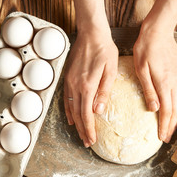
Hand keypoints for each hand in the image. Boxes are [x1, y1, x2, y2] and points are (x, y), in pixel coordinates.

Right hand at [64, 28, 117, 146]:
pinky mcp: (67, 77)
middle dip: (82, 130)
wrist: (91, 33)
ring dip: (75, 123)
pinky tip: (71, 117)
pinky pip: (66, 98)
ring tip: (80, 133)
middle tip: (87, 142)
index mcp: (88, 86)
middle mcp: (76, 86)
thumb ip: (104, 92)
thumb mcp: (111, 71)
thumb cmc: (104, 50)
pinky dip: (68, 110)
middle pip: (77, 115)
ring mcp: (69, 82)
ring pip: (70, 108)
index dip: (89, 129)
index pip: (86, 115)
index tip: (92, 140)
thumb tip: (98, 111)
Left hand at [133, 27, 176, 142]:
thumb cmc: (145, 49)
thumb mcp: (141, 70)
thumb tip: (154, 110)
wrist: (159, 31)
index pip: (167, 111)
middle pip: (176, 110)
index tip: (162, 137)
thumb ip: (148, 90)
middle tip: (166, 137)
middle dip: (171, 125)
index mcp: (164, 83)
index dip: (165, 126)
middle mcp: (176, 82)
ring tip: (172, 127)